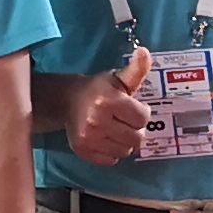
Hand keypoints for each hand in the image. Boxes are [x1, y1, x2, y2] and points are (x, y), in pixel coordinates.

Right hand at [71, 46, 152, 165]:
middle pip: (137, 138)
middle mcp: (97, 120)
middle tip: (124, 120)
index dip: (140, 113)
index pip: (143, 118)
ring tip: (115, 130)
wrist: (67, 101)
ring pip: (126, 151)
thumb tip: (144, 52)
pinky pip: (111, 160)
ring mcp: (88, 138)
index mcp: (108, 100)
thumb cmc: (98, 90)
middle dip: (134, 129)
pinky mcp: (82, 150)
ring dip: (125, 142)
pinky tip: (106, 139)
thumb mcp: (118, 78)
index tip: (131, 108)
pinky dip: (112, 152)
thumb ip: (136, 69)